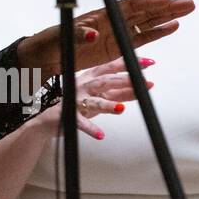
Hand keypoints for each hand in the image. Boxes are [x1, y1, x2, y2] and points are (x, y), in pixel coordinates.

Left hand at [19, 0, 192, 75]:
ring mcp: (115, 33)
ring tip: (187, 10)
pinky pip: (141, 38)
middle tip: (188, 3)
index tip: (166, 1)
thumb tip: (95, 34)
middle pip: (143, 11)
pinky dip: (157, 32)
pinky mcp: (117, 47)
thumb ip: (80, 35)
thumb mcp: (62, 37)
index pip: (128, 6)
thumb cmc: (52, 42)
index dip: (147, 3)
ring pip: (146, 22)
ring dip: (167, 17)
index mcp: (99, 15)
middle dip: (166, 7)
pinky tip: (172, 26)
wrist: (45, 57)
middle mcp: (111, 21)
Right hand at [41, 56, 156, 140]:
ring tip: (122, 109)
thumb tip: (145, 85)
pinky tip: (101, 135)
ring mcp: (75, 100)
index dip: (129, 64)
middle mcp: (83, 86)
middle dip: (124, 81)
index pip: (111, 67)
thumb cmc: (78, 104)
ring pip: (94, 102)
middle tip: (142, 82)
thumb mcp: (101, 95)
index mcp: (91, 77)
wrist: (50, 119)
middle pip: (105, 81)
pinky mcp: (69, 116)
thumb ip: (122, 92)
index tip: (147, 62)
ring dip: (108, 105)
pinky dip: (90, 129)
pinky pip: (80, 123)